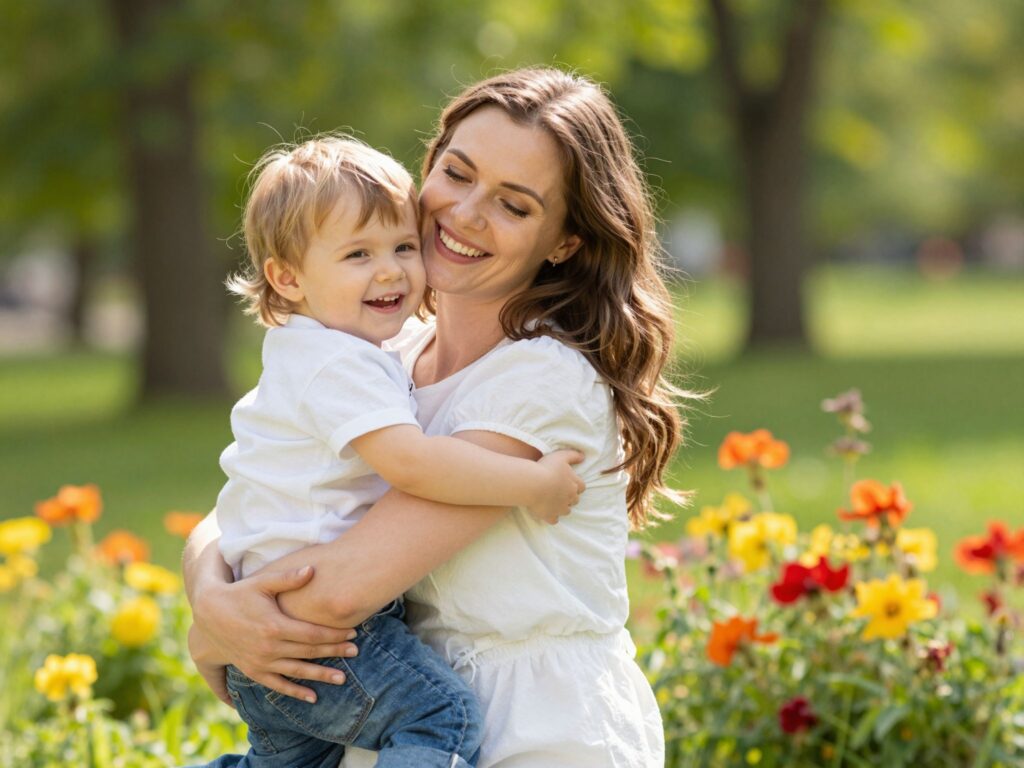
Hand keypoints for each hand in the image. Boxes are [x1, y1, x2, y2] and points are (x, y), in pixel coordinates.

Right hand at [190, 565, 359, 702]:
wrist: (209, 614)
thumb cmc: (240, 593)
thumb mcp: (262, 582)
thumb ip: (288, 578)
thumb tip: (312, 570)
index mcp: (274, 625)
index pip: (312, 633)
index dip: (333, 634)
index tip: (352, 633)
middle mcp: (269, 647)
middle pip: (309, 652)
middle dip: (334, 652)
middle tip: (356, 651)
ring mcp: (261, 661)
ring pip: (297, 671)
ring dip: (320, 675)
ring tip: (342, 678)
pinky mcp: (253, 670)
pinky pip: (277, 685)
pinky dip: (295, 692)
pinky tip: (313, 697)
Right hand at [528, 449, 585, 524]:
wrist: (533, 484)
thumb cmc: (547, 468)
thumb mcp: (561, 456)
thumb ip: (574, 455)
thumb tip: (583, 456)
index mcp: (574, 484)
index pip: (581, 487)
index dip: (576, 485)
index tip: (568, 482)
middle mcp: (570, 498)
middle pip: (575, 500)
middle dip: (570, 497)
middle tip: (559, 491)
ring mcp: (560, 508)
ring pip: (566, 510)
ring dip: (562, 507)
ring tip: (553, 501)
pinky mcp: (550, 516)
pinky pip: (554, 520)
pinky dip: (552, 517)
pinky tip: (547, 512)